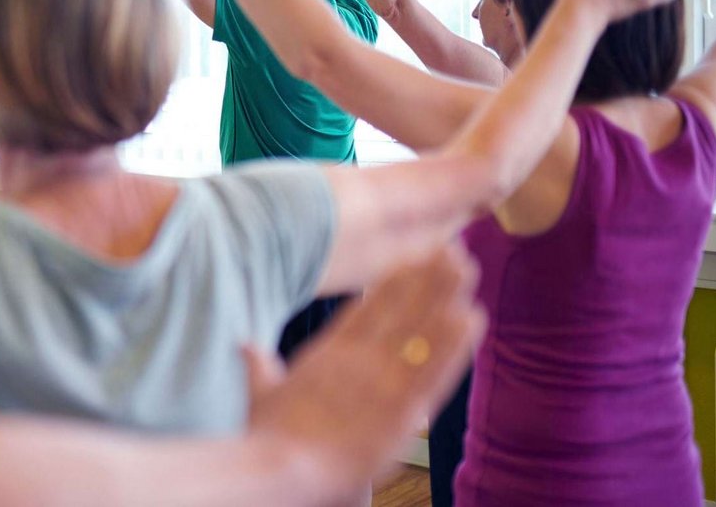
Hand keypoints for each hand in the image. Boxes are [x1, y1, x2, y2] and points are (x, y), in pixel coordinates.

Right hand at [244, 244, 483, 496]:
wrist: (283, 468)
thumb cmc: (269, 436)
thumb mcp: (261, 394)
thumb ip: (259, 366)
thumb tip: (243, 345)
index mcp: (328, 353)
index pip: (366, 309)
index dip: (392, 281)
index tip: (411, 257)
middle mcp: (358, 359)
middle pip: (399, 309)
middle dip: (425, 277)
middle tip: (450, 247)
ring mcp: (381, 380)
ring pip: (422, 331)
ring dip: (446, 297)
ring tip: (467, 267)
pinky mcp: (401, 407)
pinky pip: (435, 370)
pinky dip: (455, 344)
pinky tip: (472, 318)